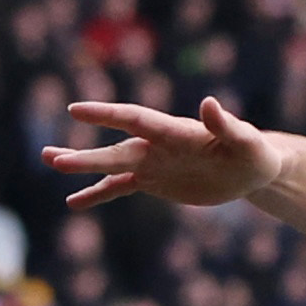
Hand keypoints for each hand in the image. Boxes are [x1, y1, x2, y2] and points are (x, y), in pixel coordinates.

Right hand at [44, 96, 285, 209]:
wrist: (253, 171)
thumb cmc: (254, 153)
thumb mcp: (246, 142)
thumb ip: (226, 124)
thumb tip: (209, 103)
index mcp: (175, 131)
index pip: (136, 119)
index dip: (107, 115)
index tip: (77, 110)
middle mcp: (157, 145)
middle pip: (116, 147)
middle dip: (86, 155)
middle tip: (51, 157)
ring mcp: (153, 163)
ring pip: (111, 165)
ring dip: (82, 166)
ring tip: (50, 161)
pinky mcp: (155, 182)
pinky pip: (120, 188)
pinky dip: (97, 194)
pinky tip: (73, 202)